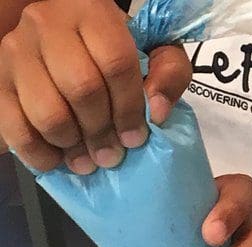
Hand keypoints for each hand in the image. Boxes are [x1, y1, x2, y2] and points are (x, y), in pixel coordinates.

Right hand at [0, 0, 191, 172]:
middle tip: (112, 156)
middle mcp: (47, 25)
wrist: (65, 35)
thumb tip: (156, 113)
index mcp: (92, 13)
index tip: (136, 137)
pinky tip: (57, 161)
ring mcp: (16, 51)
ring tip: (87, 161)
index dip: (129, 107)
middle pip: (81, 89)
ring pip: (46, 111)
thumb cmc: (114, 49)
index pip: (115, 63)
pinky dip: (37, 152)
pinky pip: (12, 125)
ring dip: (72, 145)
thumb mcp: (153, 51)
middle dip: (102, 132)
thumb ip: (168, 74)